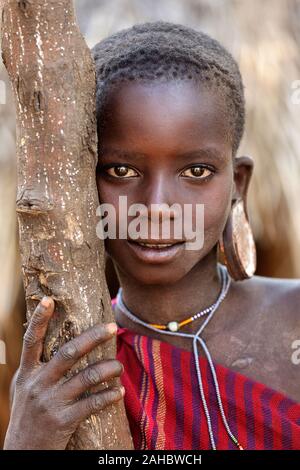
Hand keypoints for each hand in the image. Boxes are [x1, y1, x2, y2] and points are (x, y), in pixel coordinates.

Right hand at [4, 297, 124, 449]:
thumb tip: (53, 345)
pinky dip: (109, 396)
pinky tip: (119, 392)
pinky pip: (92, 403)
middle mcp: (38, 384)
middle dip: (92, 337)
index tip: (49, 300)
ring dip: (108, 368)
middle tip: (112, 327)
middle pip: (68, 353)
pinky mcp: (63, 421)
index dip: (38, 320)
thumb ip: (36, 369)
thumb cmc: (27, 417)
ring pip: (86, 377)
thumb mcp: (24, 389)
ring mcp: (51, 403)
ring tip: (119, 366)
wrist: (21, 453)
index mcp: (27, 374)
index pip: (31, 341)